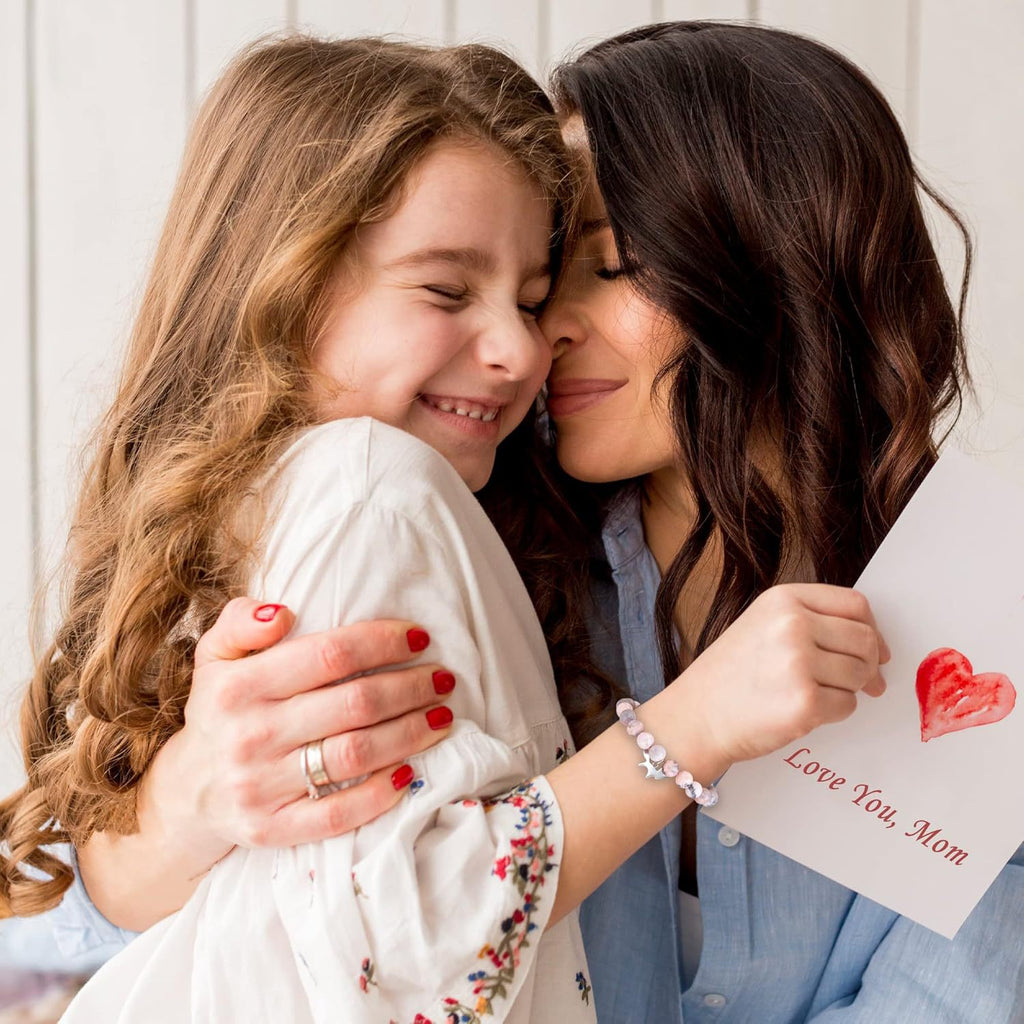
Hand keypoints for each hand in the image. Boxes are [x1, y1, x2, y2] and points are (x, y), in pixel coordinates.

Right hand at [146, 598, 455, 864]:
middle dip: (410, 687)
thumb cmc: (220, 710)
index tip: (420, 637)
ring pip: (354, 755)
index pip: (330, 655)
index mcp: (239, 685)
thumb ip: (242, 621)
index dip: (383, 642)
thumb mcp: (216, 655)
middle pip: (354, 704)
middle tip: (443, 679)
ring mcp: (260, 786)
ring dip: (410, 733)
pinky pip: (336, 815)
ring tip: (442, 716)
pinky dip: (379, 794)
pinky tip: (410, 772)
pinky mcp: (271, 830)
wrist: (187, 792)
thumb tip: (283, 613)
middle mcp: (249, 735)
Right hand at [681, 584, 889, 765]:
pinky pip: (848, 705)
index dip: (872, 629)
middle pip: (864, 640)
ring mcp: (798, 664)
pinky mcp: (804, 703)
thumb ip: (813, 622)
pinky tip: (805, 710)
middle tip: (859, 681)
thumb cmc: (730, 674)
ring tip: (818, 694)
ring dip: (850, 689)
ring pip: (860, 674)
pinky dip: (835, 712)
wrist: (696, 715)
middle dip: (867, 664)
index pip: (855, 604)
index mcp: (782, 599)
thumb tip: (876, 648)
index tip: (874, 649)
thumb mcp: (763, 624)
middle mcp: (791, 625)